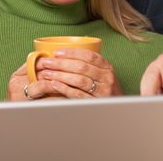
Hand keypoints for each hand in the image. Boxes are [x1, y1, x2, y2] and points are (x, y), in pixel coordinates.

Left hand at [8, 49, 122, 99]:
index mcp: (107, 67)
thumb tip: (65, 55)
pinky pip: (78, 94)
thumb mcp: (102, 74)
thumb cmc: (104, 89)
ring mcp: (102, 91)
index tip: (57, 52)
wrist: (116, 109)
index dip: (72, 53)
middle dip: (62, 64)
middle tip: (47, 62)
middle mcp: (106, 77)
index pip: (89, 56)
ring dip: (61, 76)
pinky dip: (65, 88)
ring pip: (79, 80)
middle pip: (82, 67)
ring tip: (47, 73)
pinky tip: (54, 85)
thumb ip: (89, 65)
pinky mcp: (95, 103)